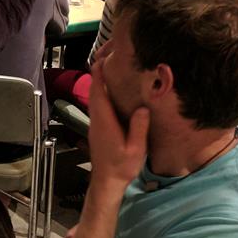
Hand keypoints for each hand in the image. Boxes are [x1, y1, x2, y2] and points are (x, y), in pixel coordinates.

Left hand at [88, 56, 148, 188]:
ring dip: (100, 82)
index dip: (99, 73)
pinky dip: (103, 93)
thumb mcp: (136, 149)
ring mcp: (96, 123)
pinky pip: (99, 105)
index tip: (102, 58)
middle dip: (98, 72)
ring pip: (95, 97)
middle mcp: (97, 119)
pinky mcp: (98, 127)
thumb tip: (143, 108)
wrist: (106, 181)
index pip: (98, 91)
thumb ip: (138, 128)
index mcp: (104, 120)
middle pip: (94, 90)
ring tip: (112, 69)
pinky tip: (113, 92)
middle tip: (108, 56)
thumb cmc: (121, 167)